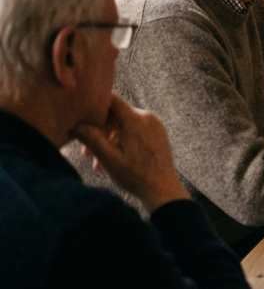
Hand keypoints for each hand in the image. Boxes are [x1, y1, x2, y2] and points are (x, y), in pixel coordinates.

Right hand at [72, 95, 190, 212]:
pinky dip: (121, 142)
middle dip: (99, 131)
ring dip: (108, 140)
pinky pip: (135, 131)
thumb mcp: (109, 158)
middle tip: (86, 152)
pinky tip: (113, 160)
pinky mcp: (157, 134)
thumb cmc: (136, 175)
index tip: (81, 116)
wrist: (163, 189)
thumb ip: (92, 138)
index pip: (112, 99)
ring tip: (98, 163)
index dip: (95, 104)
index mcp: (136, 119)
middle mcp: (147, 117)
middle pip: (116, 115)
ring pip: (124, 125)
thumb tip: (75, 124)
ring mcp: (154, 125)